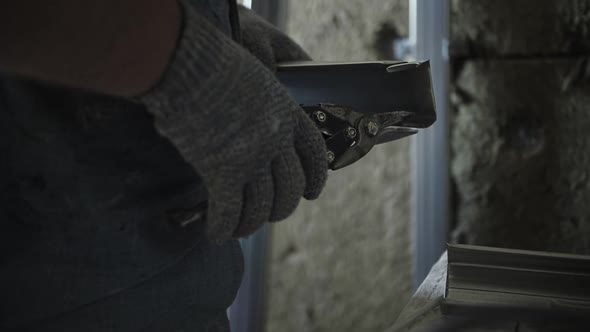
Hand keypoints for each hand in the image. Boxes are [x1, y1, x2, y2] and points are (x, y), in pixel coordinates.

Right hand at [141, 1, 326, 239]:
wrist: (190, 65)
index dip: (316, 178)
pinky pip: (228, 211)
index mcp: (287, 114)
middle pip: (290, 188)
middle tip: (270, 215)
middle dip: (282, 208)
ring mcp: (251, 158)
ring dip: (251, 224)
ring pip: (261, 206)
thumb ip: (261, 108)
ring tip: (239, 230)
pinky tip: (215, 235)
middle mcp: (276, 140)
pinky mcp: (222, 171)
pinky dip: (223, 227)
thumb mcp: (254, 81)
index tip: (312, 194)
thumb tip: (253, 130)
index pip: (313, 154)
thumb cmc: (214, 65)